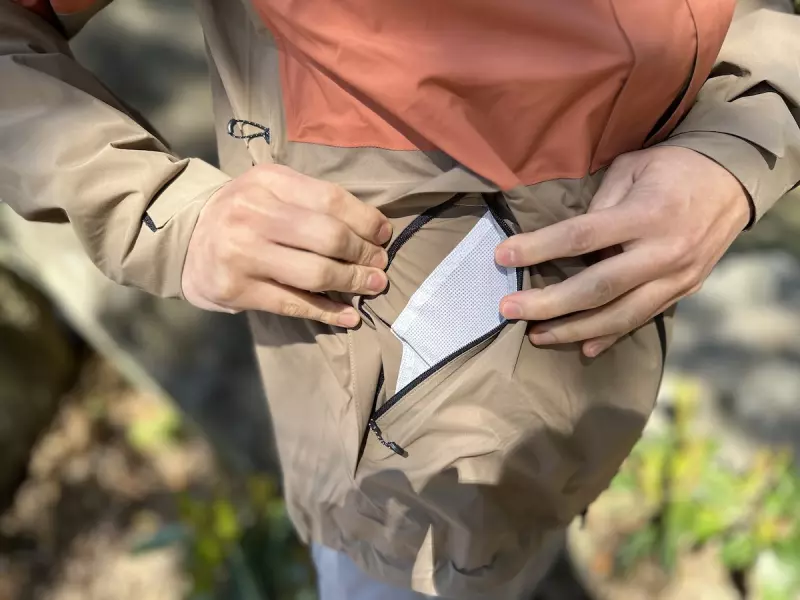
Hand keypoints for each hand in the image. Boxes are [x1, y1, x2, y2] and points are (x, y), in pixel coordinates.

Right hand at [182, 164, 391, 326]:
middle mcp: (253, 214)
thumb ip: (311, 200)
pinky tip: (349, 317)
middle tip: (380, 265)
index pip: (331, 200)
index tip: (383, 235)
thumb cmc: (242, 212)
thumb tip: (371, 228)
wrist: (183, 239)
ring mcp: (243, 254)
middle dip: (364, 255)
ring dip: (353, 283)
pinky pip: (294, 304)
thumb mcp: (269, 188)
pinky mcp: (237, 290)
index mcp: (268, 182)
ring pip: (315, 274)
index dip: (366, 220)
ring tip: (373, 285)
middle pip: (328, 238)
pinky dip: (327, 312)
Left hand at [495, 146, 750, 356]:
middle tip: (508, 310)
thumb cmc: (674, 167)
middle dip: (548, 303)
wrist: (736, 181)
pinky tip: (584, 348)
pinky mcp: (684, 291)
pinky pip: (642, 320)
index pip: (582, 236)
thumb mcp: (632, 168)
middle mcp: (662, 253)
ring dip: (573, 329)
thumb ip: (599, 205)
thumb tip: (567, 241)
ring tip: (536, 335)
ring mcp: (676, 278)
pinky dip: (611, 336)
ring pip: (619, 315)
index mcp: (646, 215)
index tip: (502, 256)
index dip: (539, 248)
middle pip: (597, 288)